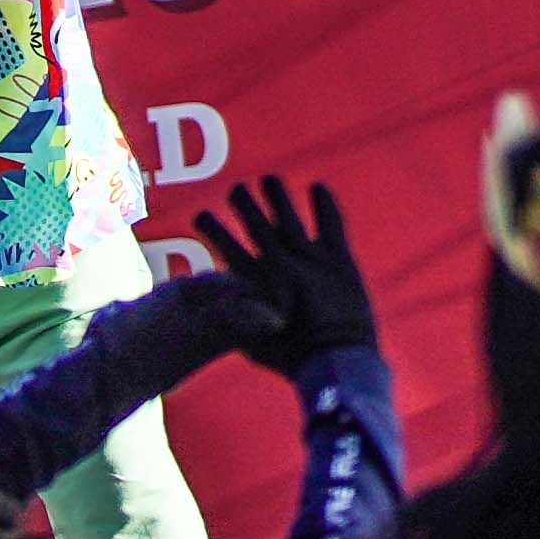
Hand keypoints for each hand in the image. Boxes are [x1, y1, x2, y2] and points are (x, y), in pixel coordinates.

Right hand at [186, 178, 373, 367]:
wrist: (337, 358)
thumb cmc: (291, 358)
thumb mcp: (251, 343)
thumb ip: (236, 320)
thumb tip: (221, 308)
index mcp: (256, 281)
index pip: (227, 246)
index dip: (212, 229)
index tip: (200, 215)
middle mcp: (281, 262)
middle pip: (257, 223)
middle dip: (244, 204)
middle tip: (236, 189)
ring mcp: (311, 258)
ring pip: (289, 217)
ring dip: (278, 196)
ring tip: (269, 179)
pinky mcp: (339, 259)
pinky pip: (331, 223)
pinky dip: (324, 204)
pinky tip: (318, 187)